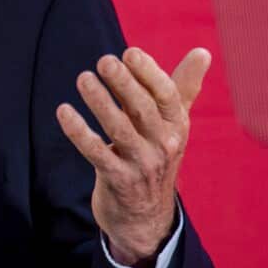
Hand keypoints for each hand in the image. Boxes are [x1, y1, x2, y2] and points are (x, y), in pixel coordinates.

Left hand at [55, 46, 209, 267]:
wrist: (147, 216)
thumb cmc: (157, 155)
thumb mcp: (174, 124)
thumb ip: (183, 87)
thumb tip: (203, 51)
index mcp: (177, 126)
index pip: (167, 96)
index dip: (149, 73)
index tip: (130, 52)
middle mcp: (163, 144)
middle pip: (143, 109)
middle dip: (124, 84)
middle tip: (104, 61)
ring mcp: (141, 164)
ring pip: (119, 129)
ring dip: (100, 102)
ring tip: (83, 78)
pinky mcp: (118, 180)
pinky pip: (96, 153)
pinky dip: (79, 132)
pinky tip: (63, 111)